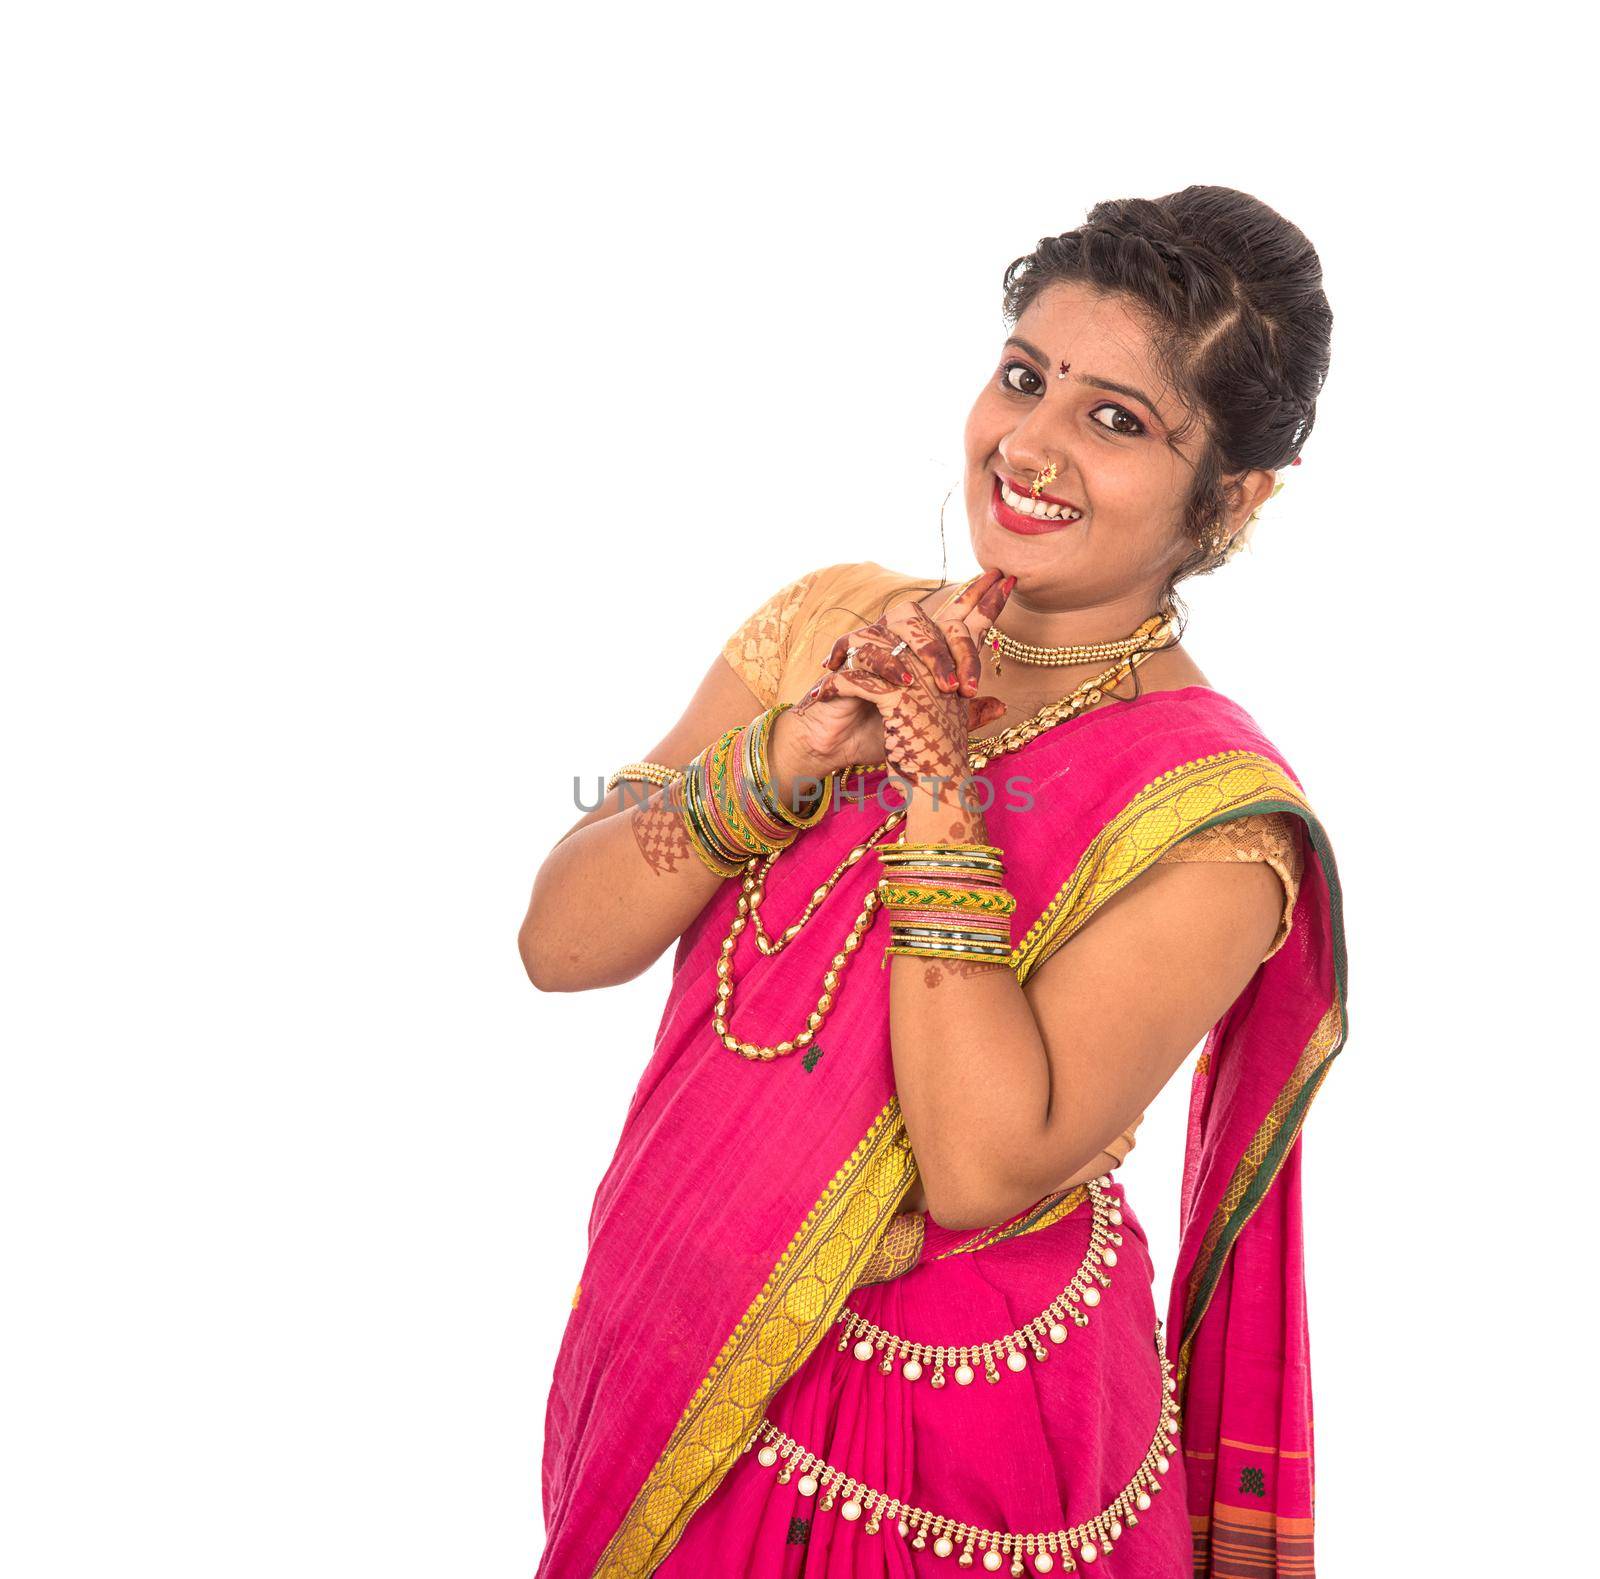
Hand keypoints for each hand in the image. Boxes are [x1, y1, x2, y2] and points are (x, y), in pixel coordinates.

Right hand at [791, 569, 1014, 789]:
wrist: (839, 746)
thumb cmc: (883, 732)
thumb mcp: (930, 725)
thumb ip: (966, 716)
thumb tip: (1002, 705)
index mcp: (923, 652)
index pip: (956, 618)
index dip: (980, 599)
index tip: (1007, 578)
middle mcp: (899, 641)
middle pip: (935, 620)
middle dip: (959, 650)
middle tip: (970, 687)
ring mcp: (874, 645)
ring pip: (904, 623)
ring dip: (929, 654)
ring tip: (945, 687)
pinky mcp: (848, 658)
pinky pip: (869, 647)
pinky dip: (890, 665)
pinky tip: (906, 683)